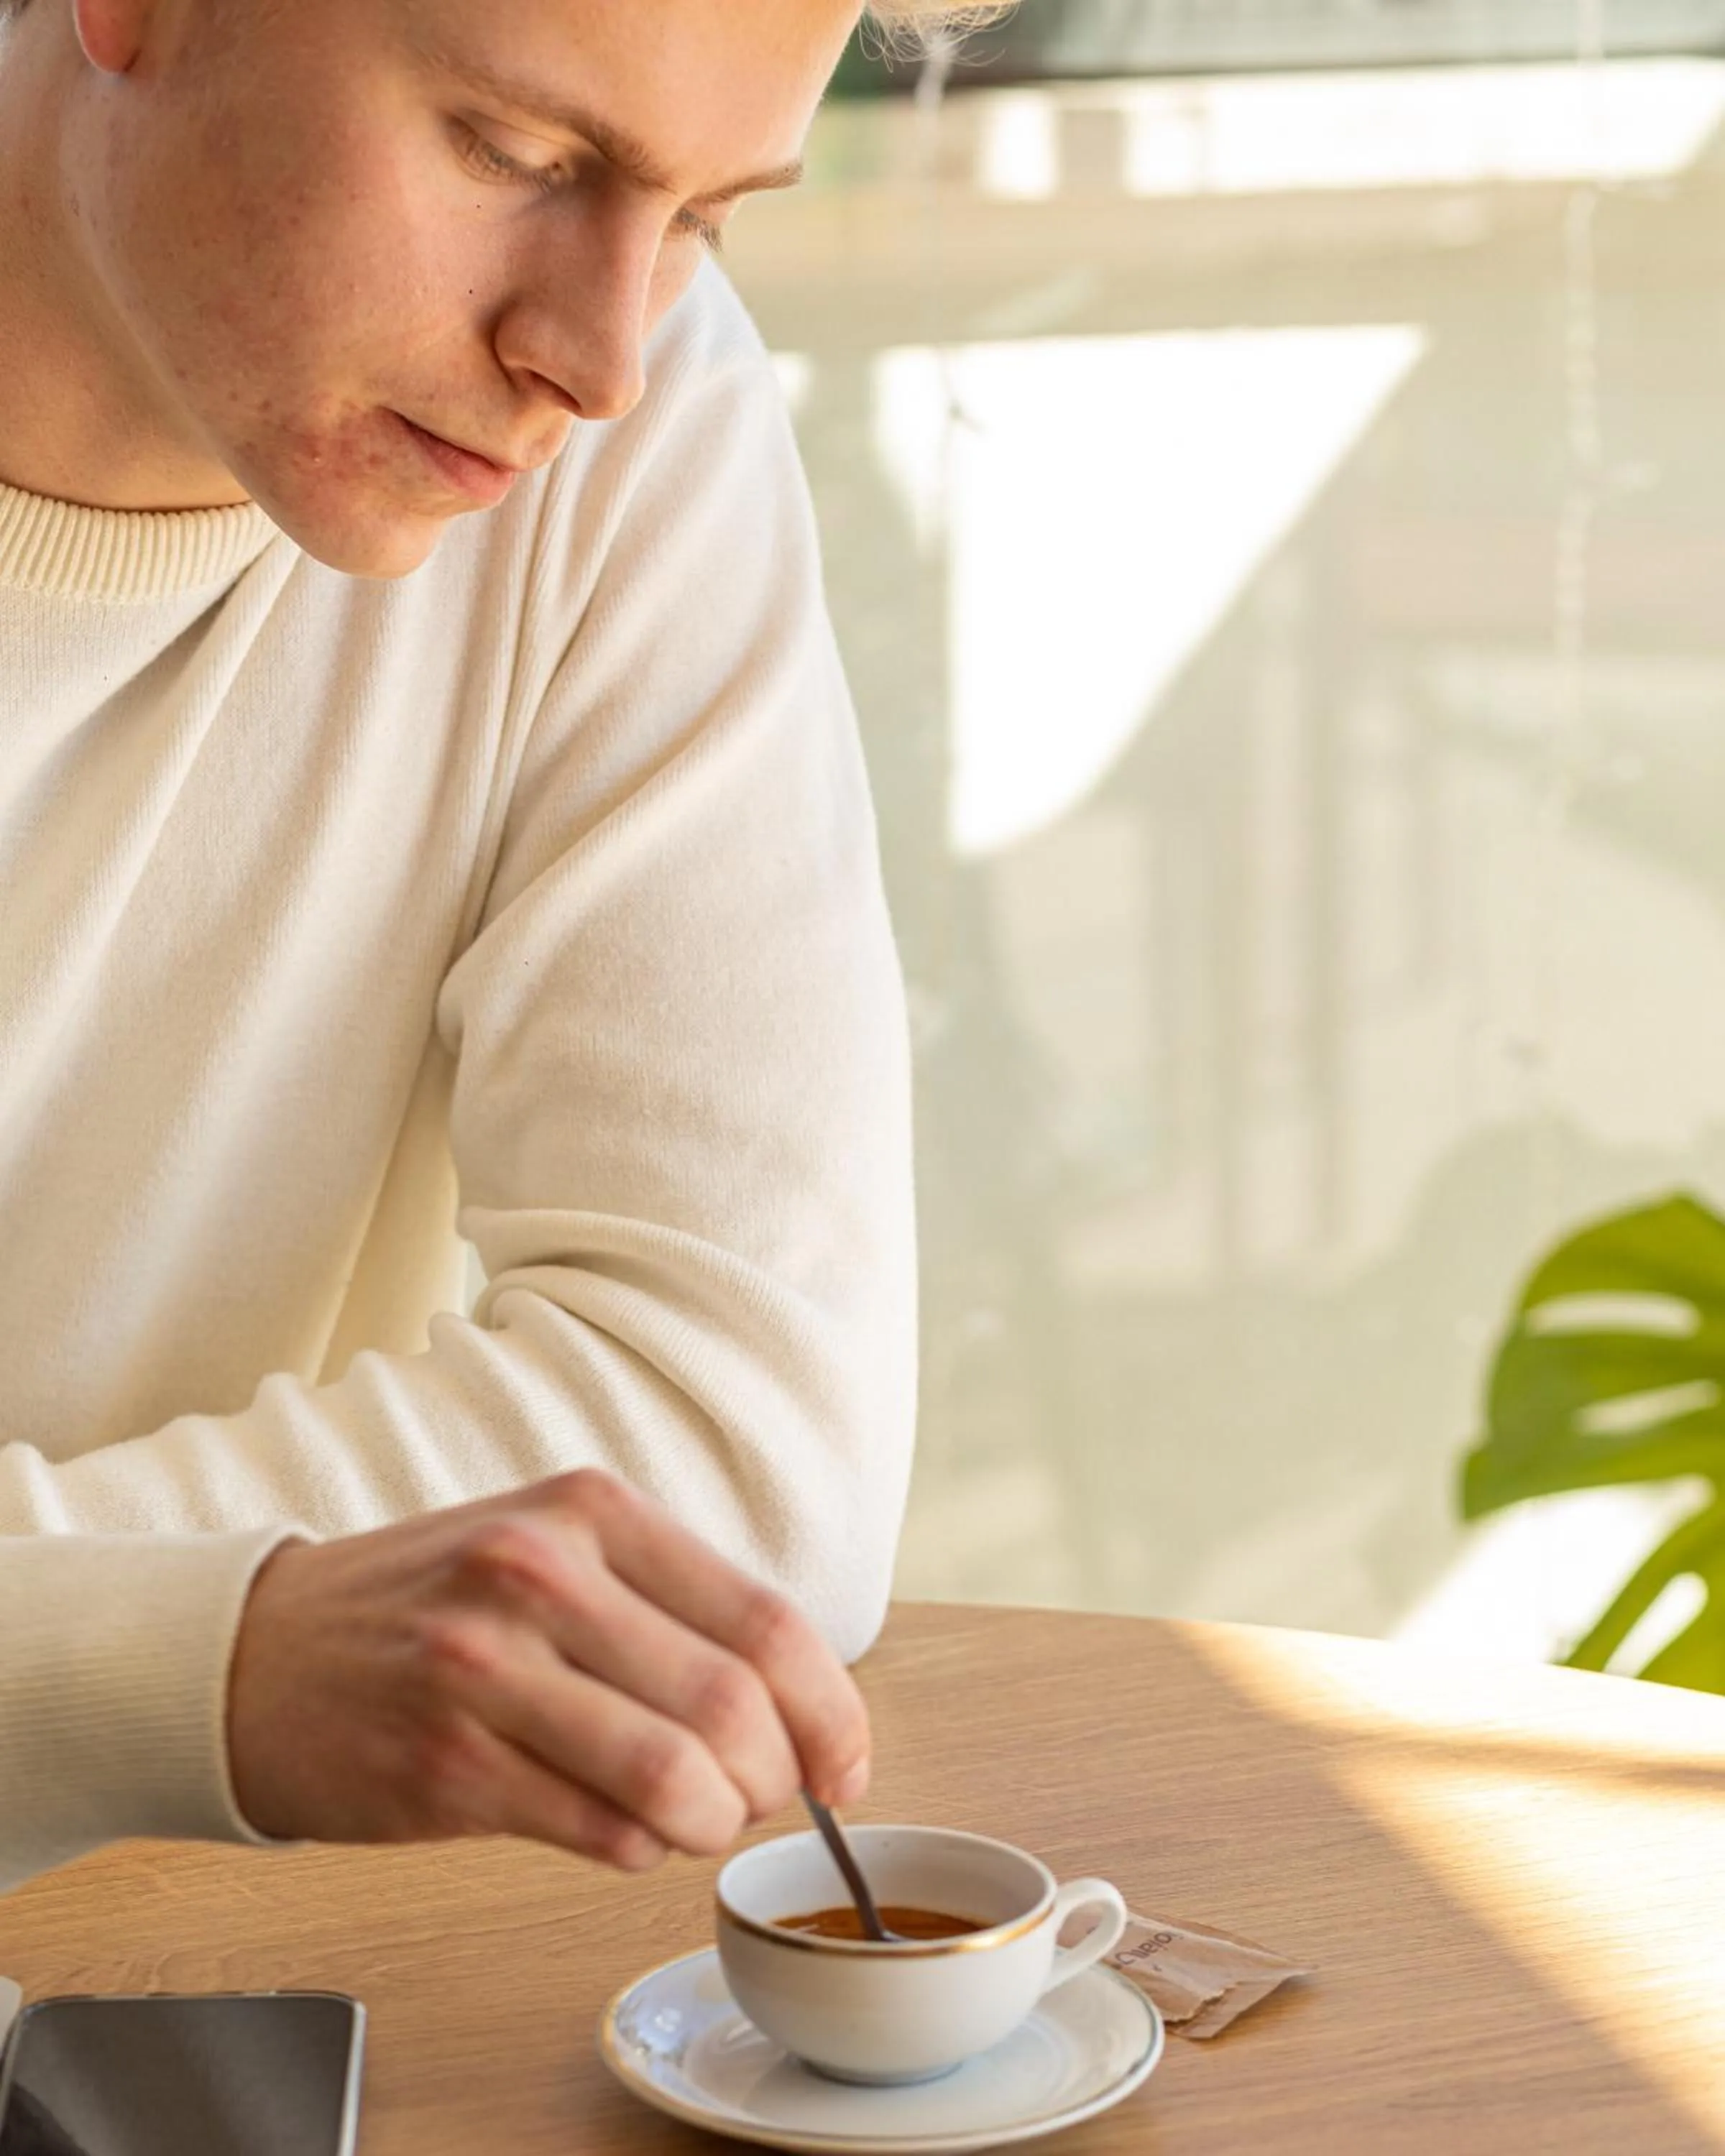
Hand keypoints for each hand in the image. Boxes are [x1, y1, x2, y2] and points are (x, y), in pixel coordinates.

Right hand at [225, 1469, 870, 1870]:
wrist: (258, 1650)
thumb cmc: (431, 1605)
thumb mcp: (549, 1549)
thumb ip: (667, 1609)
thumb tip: (798, 1712)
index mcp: (591, 1509)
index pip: (766, 1619)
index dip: (829, 1710)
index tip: (843, 1764)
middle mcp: (541, 1572)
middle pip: (732, 1705)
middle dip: (772, 1779)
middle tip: (752, 1798)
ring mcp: (486, 1667)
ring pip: (673, 1776)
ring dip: (709, 1822)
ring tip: (691, 1818)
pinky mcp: (444, 1762)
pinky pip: (599, 1830)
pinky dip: (638, 1848)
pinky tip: (618, 1827)